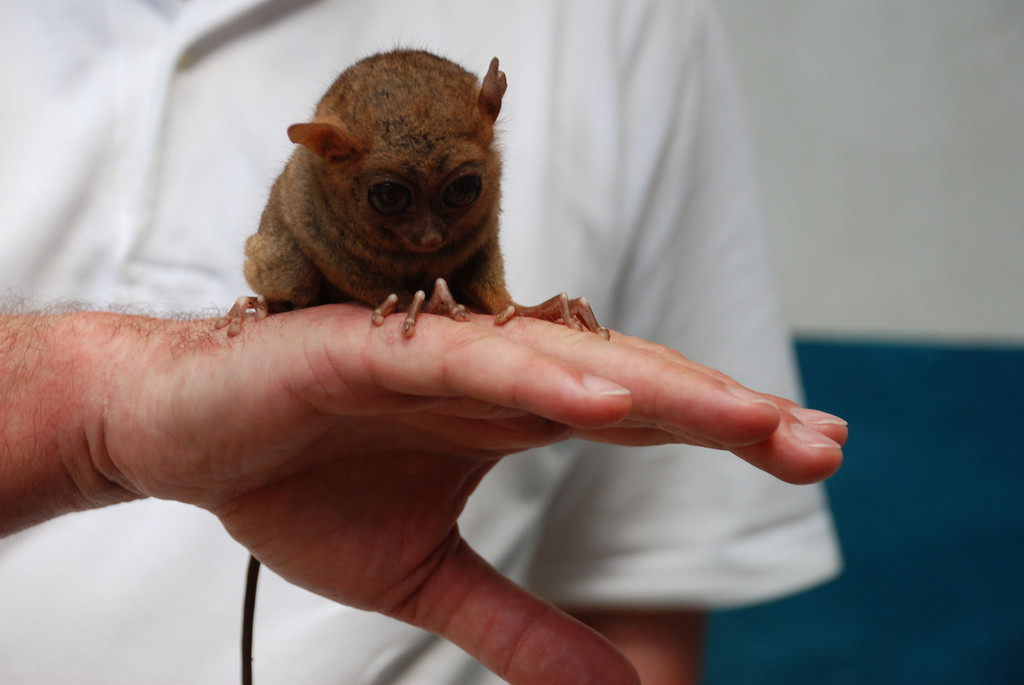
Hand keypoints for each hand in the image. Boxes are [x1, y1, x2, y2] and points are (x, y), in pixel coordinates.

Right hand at [69, 305, 843, 684]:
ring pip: (568, 363)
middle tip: (823, 443)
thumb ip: (522, 627)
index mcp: (510, 411)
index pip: (637, 413)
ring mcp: (434, 355)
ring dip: (662, 390)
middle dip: (727, 412)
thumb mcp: (427, 579)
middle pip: (629, 382)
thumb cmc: (299, 484)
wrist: (185, 435)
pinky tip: (607, 405)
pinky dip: (536, 379)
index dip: (720, 431)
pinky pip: (465, 362)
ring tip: (754, 423)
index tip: (811, 457)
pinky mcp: (370, 350)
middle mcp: (490, 374)